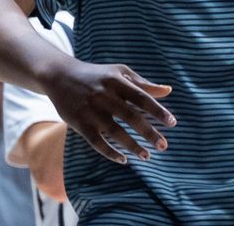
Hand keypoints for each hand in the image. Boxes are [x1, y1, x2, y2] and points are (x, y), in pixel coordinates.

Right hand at [43, 57, 174, 163]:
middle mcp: (104, 96)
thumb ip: (143, 83)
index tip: (172, 123)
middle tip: (164, 146)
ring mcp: (91, 110)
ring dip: (132, 146)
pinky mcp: (78, 123)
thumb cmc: (98, 75)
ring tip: (147, 156)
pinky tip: (123, 160)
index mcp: (117, 81)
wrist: (60, 76)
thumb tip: (168, 91)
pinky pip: (96, 142)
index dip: (158, 111)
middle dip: (149, 133)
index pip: (142, 97)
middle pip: (131, 117)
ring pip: (115, 132)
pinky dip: (110, 152)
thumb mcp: (120, 73)